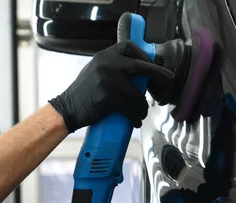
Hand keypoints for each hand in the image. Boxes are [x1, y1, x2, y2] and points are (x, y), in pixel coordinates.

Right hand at [49, 40, 174, 132]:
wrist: (68, 108)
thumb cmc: (84, 92)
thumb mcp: (97, 70)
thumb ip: (114, 66)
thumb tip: (141, 72)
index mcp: (105, 55)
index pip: (130, 47)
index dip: (145, 57)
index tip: (152, 67)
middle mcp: (108, 63)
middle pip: (141, 67)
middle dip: (158, 75)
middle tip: (168, 82)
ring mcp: (109, 80)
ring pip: (137, 94)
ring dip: (143, 107)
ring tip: (142, 113)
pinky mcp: (109, 97)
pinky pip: (130, 108)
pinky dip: (135, 117)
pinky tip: (136, 121)